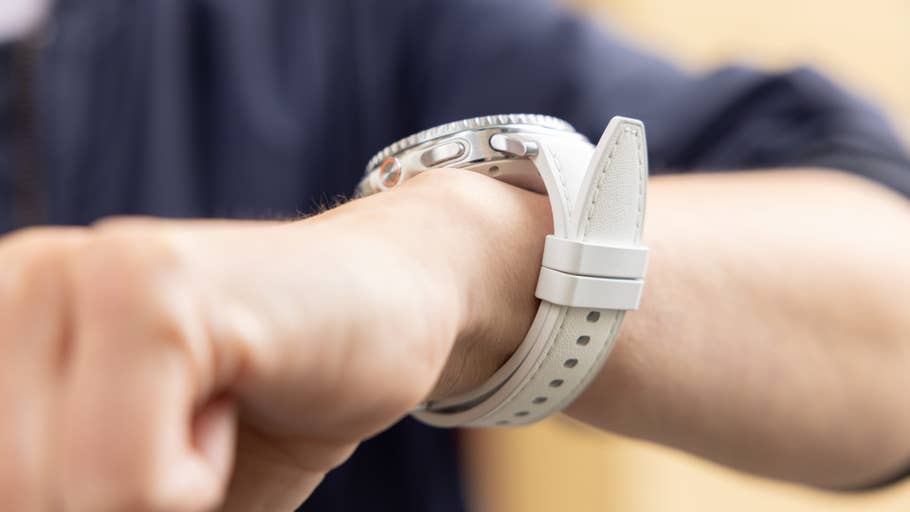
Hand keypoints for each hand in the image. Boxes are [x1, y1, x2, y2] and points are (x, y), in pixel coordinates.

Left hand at [0, 169, 549, 510]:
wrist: (392, 306)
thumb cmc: (266, 403)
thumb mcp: (133, 481)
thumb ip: (73, 497)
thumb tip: (62, 505)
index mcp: (2, 315)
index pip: (0, 477)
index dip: (80, 496)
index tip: (150, 451)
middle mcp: (23, 278)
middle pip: (13, 489)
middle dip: (111, 502)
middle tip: (190, 437)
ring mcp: (90, 272)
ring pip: (55, 492)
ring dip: (150, 498)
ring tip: (211, 409)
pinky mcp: (159, 290)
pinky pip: (127, 478)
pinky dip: (191, 486)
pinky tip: (233, 400)